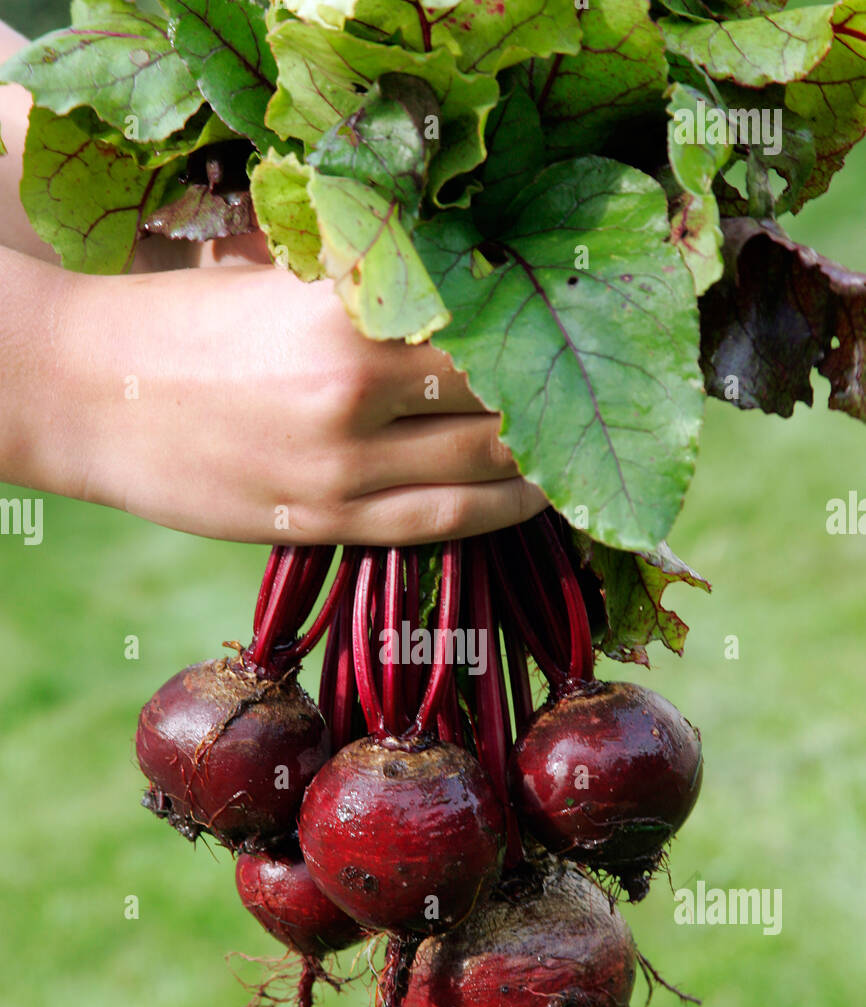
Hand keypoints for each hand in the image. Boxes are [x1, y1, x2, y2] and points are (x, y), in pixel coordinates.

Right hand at [21, 256, 546, 544]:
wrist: (88, 393)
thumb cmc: (186, 322)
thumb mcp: (281, 279)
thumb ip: (376, 289)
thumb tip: (479, 293)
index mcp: (343, 306)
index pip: (483, 313)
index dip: (544, 319)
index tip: (586, 316)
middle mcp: (352, 386)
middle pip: (499, 389)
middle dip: (559, 389)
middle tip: (602, 385)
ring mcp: (339, 465)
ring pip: (483, 461)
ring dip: (546, 455)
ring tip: (583, 444)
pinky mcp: (324, 521)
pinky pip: (441, 521)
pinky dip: (503, 509)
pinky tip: (538, 497)